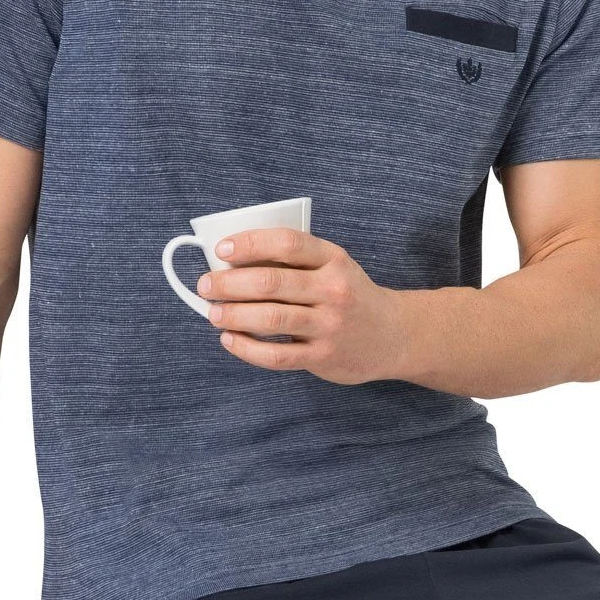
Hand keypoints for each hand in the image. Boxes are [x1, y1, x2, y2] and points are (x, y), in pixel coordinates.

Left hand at [197, 226, 402, 384]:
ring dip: (233, 315)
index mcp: (333, 259)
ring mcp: (329, 325)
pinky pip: (277, 356)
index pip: (288, 242)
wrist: (393, 336)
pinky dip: (247, 349)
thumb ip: (295, 262)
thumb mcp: (334, 267)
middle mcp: (333, 290)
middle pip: (271, 282)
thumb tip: (233, 262)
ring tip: (213, 313)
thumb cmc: (350, 295)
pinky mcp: (322, 357)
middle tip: (206, 286)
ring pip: (270, 319)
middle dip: (229, 283)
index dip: (250, 243)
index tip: (222, 250)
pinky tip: (230, 340)